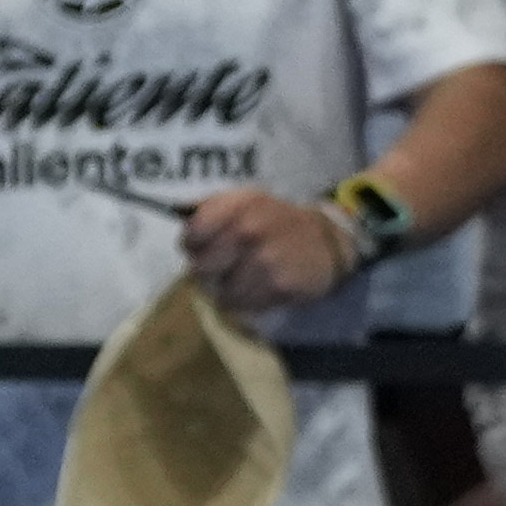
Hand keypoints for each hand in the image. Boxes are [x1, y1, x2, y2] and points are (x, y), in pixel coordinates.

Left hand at [178, 180, 356, 308]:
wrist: (328, 241)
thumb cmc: (278, 221)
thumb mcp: (248, 201)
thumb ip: (212, 208)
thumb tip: (177, 216)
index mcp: (238, 204)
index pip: (192, 234)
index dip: (193, 245)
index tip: (203, 247)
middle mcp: (249, 230)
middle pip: (201, 268)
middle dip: (208, 272)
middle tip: (224, 268)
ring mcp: (264, 260)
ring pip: (220, 292)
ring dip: (228, 290)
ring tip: (244, 279)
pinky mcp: (278, 286)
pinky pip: (242, 304)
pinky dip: (245, 301)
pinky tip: (259, 288)